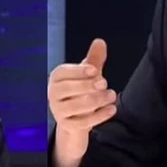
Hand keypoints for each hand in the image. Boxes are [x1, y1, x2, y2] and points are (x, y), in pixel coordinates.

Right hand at [49, 38, 116, 166]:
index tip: (94, 70)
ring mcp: (58, 110)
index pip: (63, 72)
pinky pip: (83, 122)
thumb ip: (94, 59)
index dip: (78, 71)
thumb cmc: (80, 90)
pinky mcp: (67, 125)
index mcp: (56, 77)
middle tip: (105, 83)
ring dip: (97, 100)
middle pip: (68, 89)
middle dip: (88, 86)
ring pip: (77, 106)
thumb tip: (100, 41)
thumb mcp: (88, 74)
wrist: (74, 118)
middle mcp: (53, 93)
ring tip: (112, 95)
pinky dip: (100, 116)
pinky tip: (112, 109)